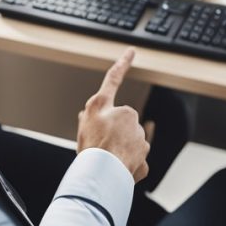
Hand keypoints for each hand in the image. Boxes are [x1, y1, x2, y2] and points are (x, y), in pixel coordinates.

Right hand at [77, 48, 149, 182]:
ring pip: (130, 138)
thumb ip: (86, 116)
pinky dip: (128, 162)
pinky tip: (118, 168)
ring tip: (108, 158)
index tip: (131, 51)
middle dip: (115, 129)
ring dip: (121, 147)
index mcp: (106, 105)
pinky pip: (135, 157)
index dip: (122, 63)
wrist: (102, 174)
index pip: (113, 79)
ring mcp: (138, 134)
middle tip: (101, 143)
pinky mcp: (144, 152)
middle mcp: (126, 115)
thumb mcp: (81, 125)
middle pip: (121, 119)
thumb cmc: (90, 150)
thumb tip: (87, 115)